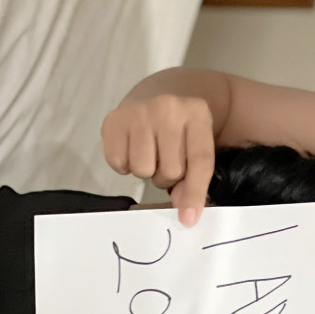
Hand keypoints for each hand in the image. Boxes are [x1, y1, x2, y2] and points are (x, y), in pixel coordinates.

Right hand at [101, 79, 215, 226]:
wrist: (156, 95)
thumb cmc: (180, 131)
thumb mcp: (196, 146)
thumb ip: (194, 179)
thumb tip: (184, 212)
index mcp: (198, 115)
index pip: (200, 161)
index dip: (195, 193)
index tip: (188, 219)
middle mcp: (169, 108)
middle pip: (171, 170)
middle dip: (167, 176)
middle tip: (164, 161)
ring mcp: (139, 111)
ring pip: (143, 169)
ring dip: (146, 172)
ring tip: (149, 155)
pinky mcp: (114, 119)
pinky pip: (117, 162)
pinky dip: (123, 165)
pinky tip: (131, 150)